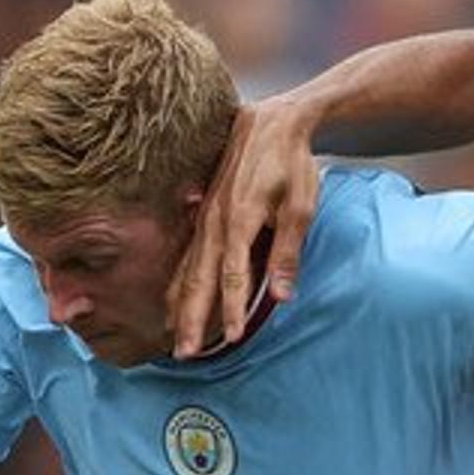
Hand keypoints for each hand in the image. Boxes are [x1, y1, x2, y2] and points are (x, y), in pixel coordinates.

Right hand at [168, 100, 319, 356]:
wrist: (274, 122)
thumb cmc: (290, 163)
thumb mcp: (300, 205)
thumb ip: (286, 252)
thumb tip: (282, 294)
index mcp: (239, 220)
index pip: (233, 275)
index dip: (232, 309)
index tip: (231, 338)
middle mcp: (216, 222)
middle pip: (200, 278)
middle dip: (193, 318)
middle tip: (185, 352)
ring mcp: (206, 218)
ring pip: (188, 269)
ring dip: (181, 305)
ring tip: (173, 336)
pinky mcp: (205, 214)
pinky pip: (187, 254)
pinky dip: (178, 282)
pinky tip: (173, 301)